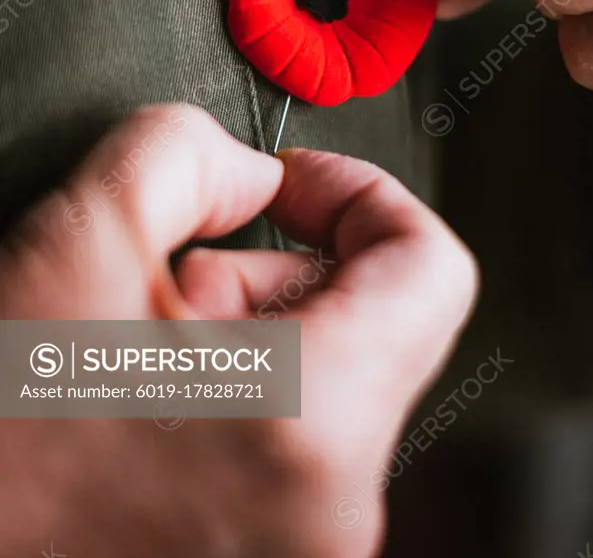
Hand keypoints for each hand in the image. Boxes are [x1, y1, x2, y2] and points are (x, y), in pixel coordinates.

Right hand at [0, 105, 477, 557]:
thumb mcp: (81, 237)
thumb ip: (189, 152)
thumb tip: (252, 174)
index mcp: (313, 420)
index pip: (433, 269)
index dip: (363, 195)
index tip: (291, 185)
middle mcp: (334, 508)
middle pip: (375, 321)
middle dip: (274, 269)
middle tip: (174, 277)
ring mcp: (310, 545)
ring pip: (333, 377)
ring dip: (248, 328)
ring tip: (143, 348)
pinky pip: (302, 437)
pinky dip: (242, 388)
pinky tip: (151, 399)